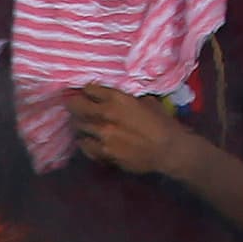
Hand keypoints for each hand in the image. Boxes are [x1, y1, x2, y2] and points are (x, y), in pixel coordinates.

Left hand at [63, 84, 201, 181]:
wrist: (169, 150)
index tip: (85, 93)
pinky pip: (84, 145)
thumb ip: (127, 100)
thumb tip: (116, 99)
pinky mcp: (102, 152)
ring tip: (84, 123)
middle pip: (76, 106)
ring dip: (80, 124)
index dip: (86, 91)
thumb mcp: (147, 102)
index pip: (89, 89)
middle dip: (74, 104)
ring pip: (78, 126)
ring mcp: (102, 135)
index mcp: (118, 99)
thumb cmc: (162, 124)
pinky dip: (85, 141)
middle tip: (74, 105)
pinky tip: (90, 140)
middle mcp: (106, 115)